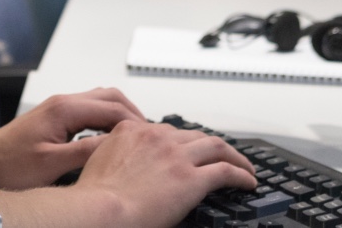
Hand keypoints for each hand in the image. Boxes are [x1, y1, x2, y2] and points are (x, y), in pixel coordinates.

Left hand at [0, 88, 143, 189]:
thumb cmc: (8, 165)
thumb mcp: (53, 164)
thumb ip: (87, 151)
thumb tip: (119, 145)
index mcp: (64, 109)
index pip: (113, 107)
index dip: (137, 121)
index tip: (152, 137)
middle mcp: (62, 102)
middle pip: (109, 96)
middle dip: (132, 112)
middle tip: (148, 135)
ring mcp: (58, 108)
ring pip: (99, 101)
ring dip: (119, 115)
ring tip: (135, 137)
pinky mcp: (55, 118)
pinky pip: (89, 111)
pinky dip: (105, 121)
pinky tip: (111, 139)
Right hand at [72, 119, 256, 227]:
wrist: (99, 210)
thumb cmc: (94, 197)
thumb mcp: (97, 162)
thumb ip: (115, 155)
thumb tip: (123, 165)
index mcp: (132, 132)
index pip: (164, 130)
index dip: (179, 141)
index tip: (186, 151)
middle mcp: (157, 137)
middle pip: (194, 135)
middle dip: (209, 145)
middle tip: (219, 156)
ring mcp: (176, 156)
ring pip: (216, 147)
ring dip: (234, 156)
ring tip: (243, 166)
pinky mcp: (192, 179)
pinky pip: (226, 171)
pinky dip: (241, 174)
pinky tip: (247, 182)